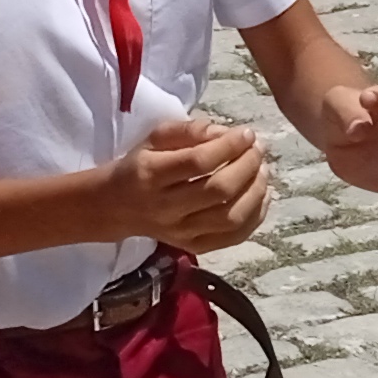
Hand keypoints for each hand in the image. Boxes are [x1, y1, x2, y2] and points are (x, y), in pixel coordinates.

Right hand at [111, 116, 270, 254]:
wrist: (115, 208)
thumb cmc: (140, 166)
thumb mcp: (155, 138)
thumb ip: (189, 130)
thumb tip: (225, 133)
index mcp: (151, 175)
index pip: (198, 162)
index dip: (229, 146)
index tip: (247, 133)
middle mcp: (166, 208)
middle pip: (218, 191)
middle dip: (247, 166)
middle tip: (258, 149)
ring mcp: (181, 232)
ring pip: (230, 217)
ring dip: (255, 191)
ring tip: (262, 170)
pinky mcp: (194, 247)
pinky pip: (234, 237)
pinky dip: (255, 216)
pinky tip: (260, 195)